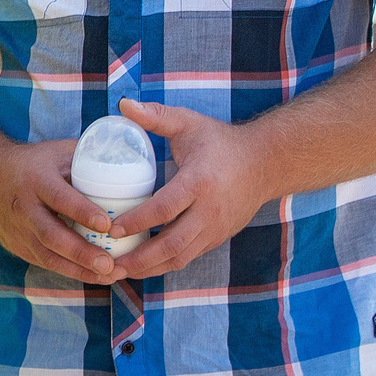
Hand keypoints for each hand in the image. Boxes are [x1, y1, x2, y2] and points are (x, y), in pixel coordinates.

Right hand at [0, 135, 117, 285]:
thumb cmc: (35, 163)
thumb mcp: (59, 152)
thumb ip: (89, 158)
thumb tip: (131, 162)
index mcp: (36, 180)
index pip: (60, 198)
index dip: (83, 212)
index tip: (107, 225)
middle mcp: (24, 207)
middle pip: (51, 235)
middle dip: (82, 253)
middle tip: (110, 265)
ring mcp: (18, 230)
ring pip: (47, 255)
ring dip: (78, 269)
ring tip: (108, 276)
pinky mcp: (17, 245)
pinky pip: (44, 262)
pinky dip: (69, 271)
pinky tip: (93, 276)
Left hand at [109, 98, 274, 279]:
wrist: (267, 163)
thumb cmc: (221, 142)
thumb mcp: (190, 123)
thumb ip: (157, 115)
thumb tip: (123, 103)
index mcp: (199, 182)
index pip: (164, 208)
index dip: (136, 221)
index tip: (110, 227)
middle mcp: (209, 211)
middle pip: (171, 244)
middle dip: (139, 258)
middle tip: (108, 263)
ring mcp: (215, 229)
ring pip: (180, 257)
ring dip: (148, 268)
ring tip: (118, 272)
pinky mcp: (217, 238)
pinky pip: (188, 257)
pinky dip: (163, 265)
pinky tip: (140, 266)